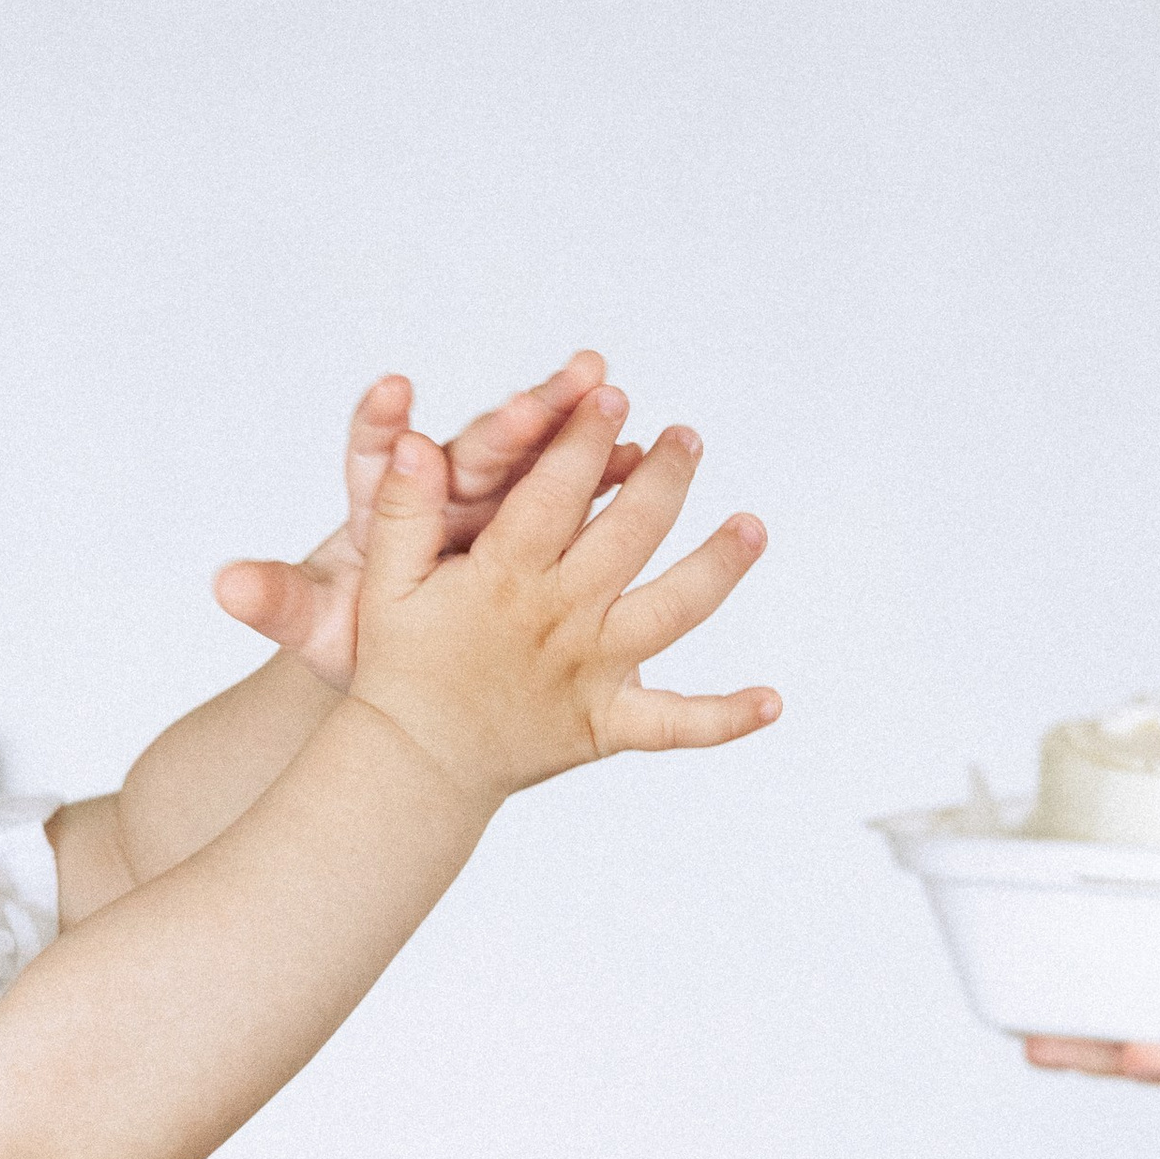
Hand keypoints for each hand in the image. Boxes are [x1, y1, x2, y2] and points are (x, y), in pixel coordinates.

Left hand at [212, 353, 643, 691]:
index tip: (390, 390)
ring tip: (605, 386)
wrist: (411, 666)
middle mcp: (441, 487)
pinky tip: (643, 453)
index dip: (382, 423)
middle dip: (510, 413)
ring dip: (569, 416)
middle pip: (472, 442)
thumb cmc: (358, 638)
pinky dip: (606, 469)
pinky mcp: (540, 515)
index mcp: (381, 507)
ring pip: (533, 450)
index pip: (377, 456)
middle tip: (544, 390)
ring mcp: (496, 498)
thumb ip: (277, 601)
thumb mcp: (319, 629)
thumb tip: (223, 585)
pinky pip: (575, 486)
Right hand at [343, 378, 778, 805]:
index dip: (585, 437)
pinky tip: (772, 700)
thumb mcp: (387, 581)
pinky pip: (676, 724)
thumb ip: (404, 510)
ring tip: (752, 526)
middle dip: (665, 478)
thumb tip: (414, 442)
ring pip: (672, 610)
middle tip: (687, 436)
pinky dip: (725, 717)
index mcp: (504, 575)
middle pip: (629, 534)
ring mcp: (591, 671)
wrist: (414, 765)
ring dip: (718, 565)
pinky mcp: (606, 723)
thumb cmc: (402, 665)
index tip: (613, 393)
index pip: (556, 490)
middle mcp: (558, 618)